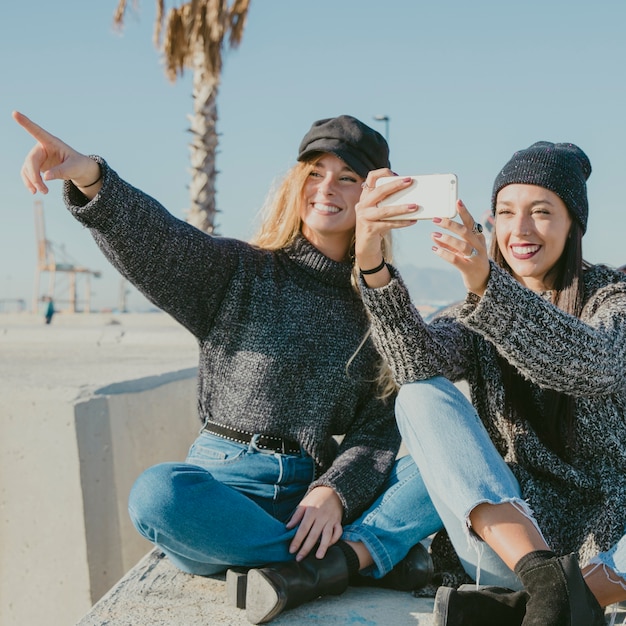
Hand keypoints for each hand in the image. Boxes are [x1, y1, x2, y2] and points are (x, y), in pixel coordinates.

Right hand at [12, 111, 101, 196]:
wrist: (79, 170)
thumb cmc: (79, 165)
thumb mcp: (74, 168)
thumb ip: (62, 171)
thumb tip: (45, 177)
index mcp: (52, 142)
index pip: (37, 131)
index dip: (26, 123)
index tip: (15, 113)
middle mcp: (42, 147)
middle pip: (31, 160)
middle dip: (34, 176)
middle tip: (43, 190)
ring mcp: (37, 156)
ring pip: (27, 168)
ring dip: (32, 181)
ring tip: (43, 192)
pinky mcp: (36, 165)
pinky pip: (27, 173)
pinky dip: (30, 182)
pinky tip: (35, 191)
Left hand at [286, 486, 343, 560]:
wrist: (332, 490)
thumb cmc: (316, 498)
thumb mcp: (304, 503)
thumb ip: (296, 516)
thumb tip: (288, 527)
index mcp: (311, 511)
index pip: (303, 528)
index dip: (297, 540)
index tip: (291, 550)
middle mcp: (322, 516)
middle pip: (313, 535)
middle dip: (306, 548)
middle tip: (299, 558)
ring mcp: (331, 519)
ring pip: (327, 535)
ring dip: (323, 546)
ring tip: (318, 557)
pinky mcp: (338, 521)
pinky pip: (338, 532)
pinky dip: (334, 540)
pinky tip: (328, 546)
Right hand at [355, 169, 417, 286]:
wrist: (366, 247)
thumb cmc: (377, 226)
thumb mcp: (380, 211)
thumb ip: (388, 201)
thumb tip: (411, 193)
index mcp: (365, 197)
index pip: (371, 177)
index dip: (384, 173)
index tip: (397, 175)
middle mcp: (362, 205)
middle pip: (379, 191)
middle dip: (395, 185)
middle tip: (410, 181)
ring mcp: (364, 217)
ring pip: (385, 210)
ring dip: (401, 208)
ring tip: (415, 206)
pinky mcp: (369, 229)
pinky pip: (389, 224)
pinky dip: (402, 223)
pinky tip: (413, 221)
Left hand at [431, 200, 489, 295]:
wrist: (483, 280)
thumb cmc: (471, 260)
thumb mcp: (462, 249)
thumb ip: (450, 242)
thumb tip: (434, 235)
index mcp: (478, 237)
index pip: (471, 222)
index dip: (464, 212)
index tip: (457, 202)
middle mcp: (479, 245)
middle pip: (465, 232)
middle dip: (450, 224)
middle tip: (436, 219)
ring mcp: (475, 257)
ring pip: (461, 245)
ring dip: (446, 239)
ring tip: (433, 234)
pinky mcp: (469, 268)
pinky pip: (455, 259)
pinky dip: (444, 253)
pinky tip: (434, 249)